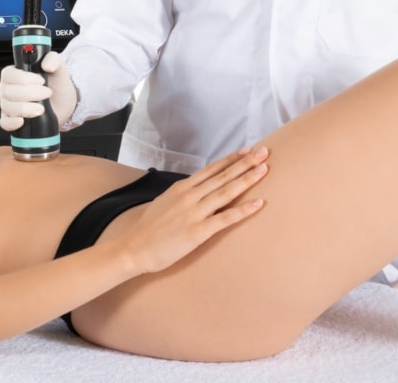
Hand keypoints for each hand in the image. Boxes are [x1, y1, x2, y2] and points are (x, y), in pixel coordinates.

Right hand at [0, 51, 77, 130]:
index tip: (40, 80)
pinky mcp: (11, 120)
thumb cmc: (56, 85)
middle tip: (46, 93)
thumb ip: (54, 59)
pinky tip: (23, 121)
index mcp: (13, 74)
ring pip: (8, 107)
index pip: (9, 75)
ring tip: (41, 108)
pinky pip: (5, 123)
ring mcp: (8, 105)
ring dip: (26, 109)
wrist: (63, 103)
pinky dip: (12, 123)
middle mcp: (7, 89)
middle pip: (9, 92)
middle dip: (31, 94)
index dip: (24, 78)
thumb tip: (47, 64)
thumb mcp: (58, 68)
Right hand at [123, 147, 269, 274]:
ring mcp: (194, 213)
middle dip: (245, 163)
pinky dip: (243, 210)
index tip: (247, 150)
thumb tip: (192, 190)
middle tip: (264, 151)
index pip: (211, 169)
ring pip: (226, 192)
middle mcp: (189, 196)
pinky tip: (259, 203)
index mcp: (181, 188)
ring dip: (247, 179)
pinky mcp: (198, 231)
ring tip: (264, 169)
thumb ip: (180, 195)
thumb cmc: (147, 228)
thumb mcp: (163, 202)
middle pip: (223, 176)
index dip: (231, 159)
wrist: (134, 248)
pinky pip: (225, 218)